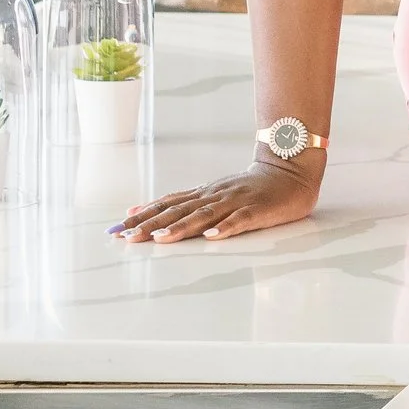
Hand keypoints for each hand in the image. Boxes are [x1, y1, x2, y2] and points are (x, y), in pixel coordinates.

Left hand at [112, 154, 321, 242]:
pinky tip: (214, 237)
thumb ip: (185, 203)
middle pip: (179, 211)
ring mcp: (236, 202)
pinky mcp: (259, 210)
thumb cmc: (253, 187)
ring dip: (182, 227)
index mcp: (204, 194)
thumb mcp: (215, 193)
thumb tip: (144, 211)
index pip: (168, 205)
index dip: (142, 216)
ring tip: (161, 239)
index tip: (117, 229)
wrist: (291, 169)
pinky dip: (227, 228)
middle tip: (128, 238)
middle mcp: (215, 196)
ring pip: (205, 215)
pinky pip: (241, 219)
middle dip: (152, 225)